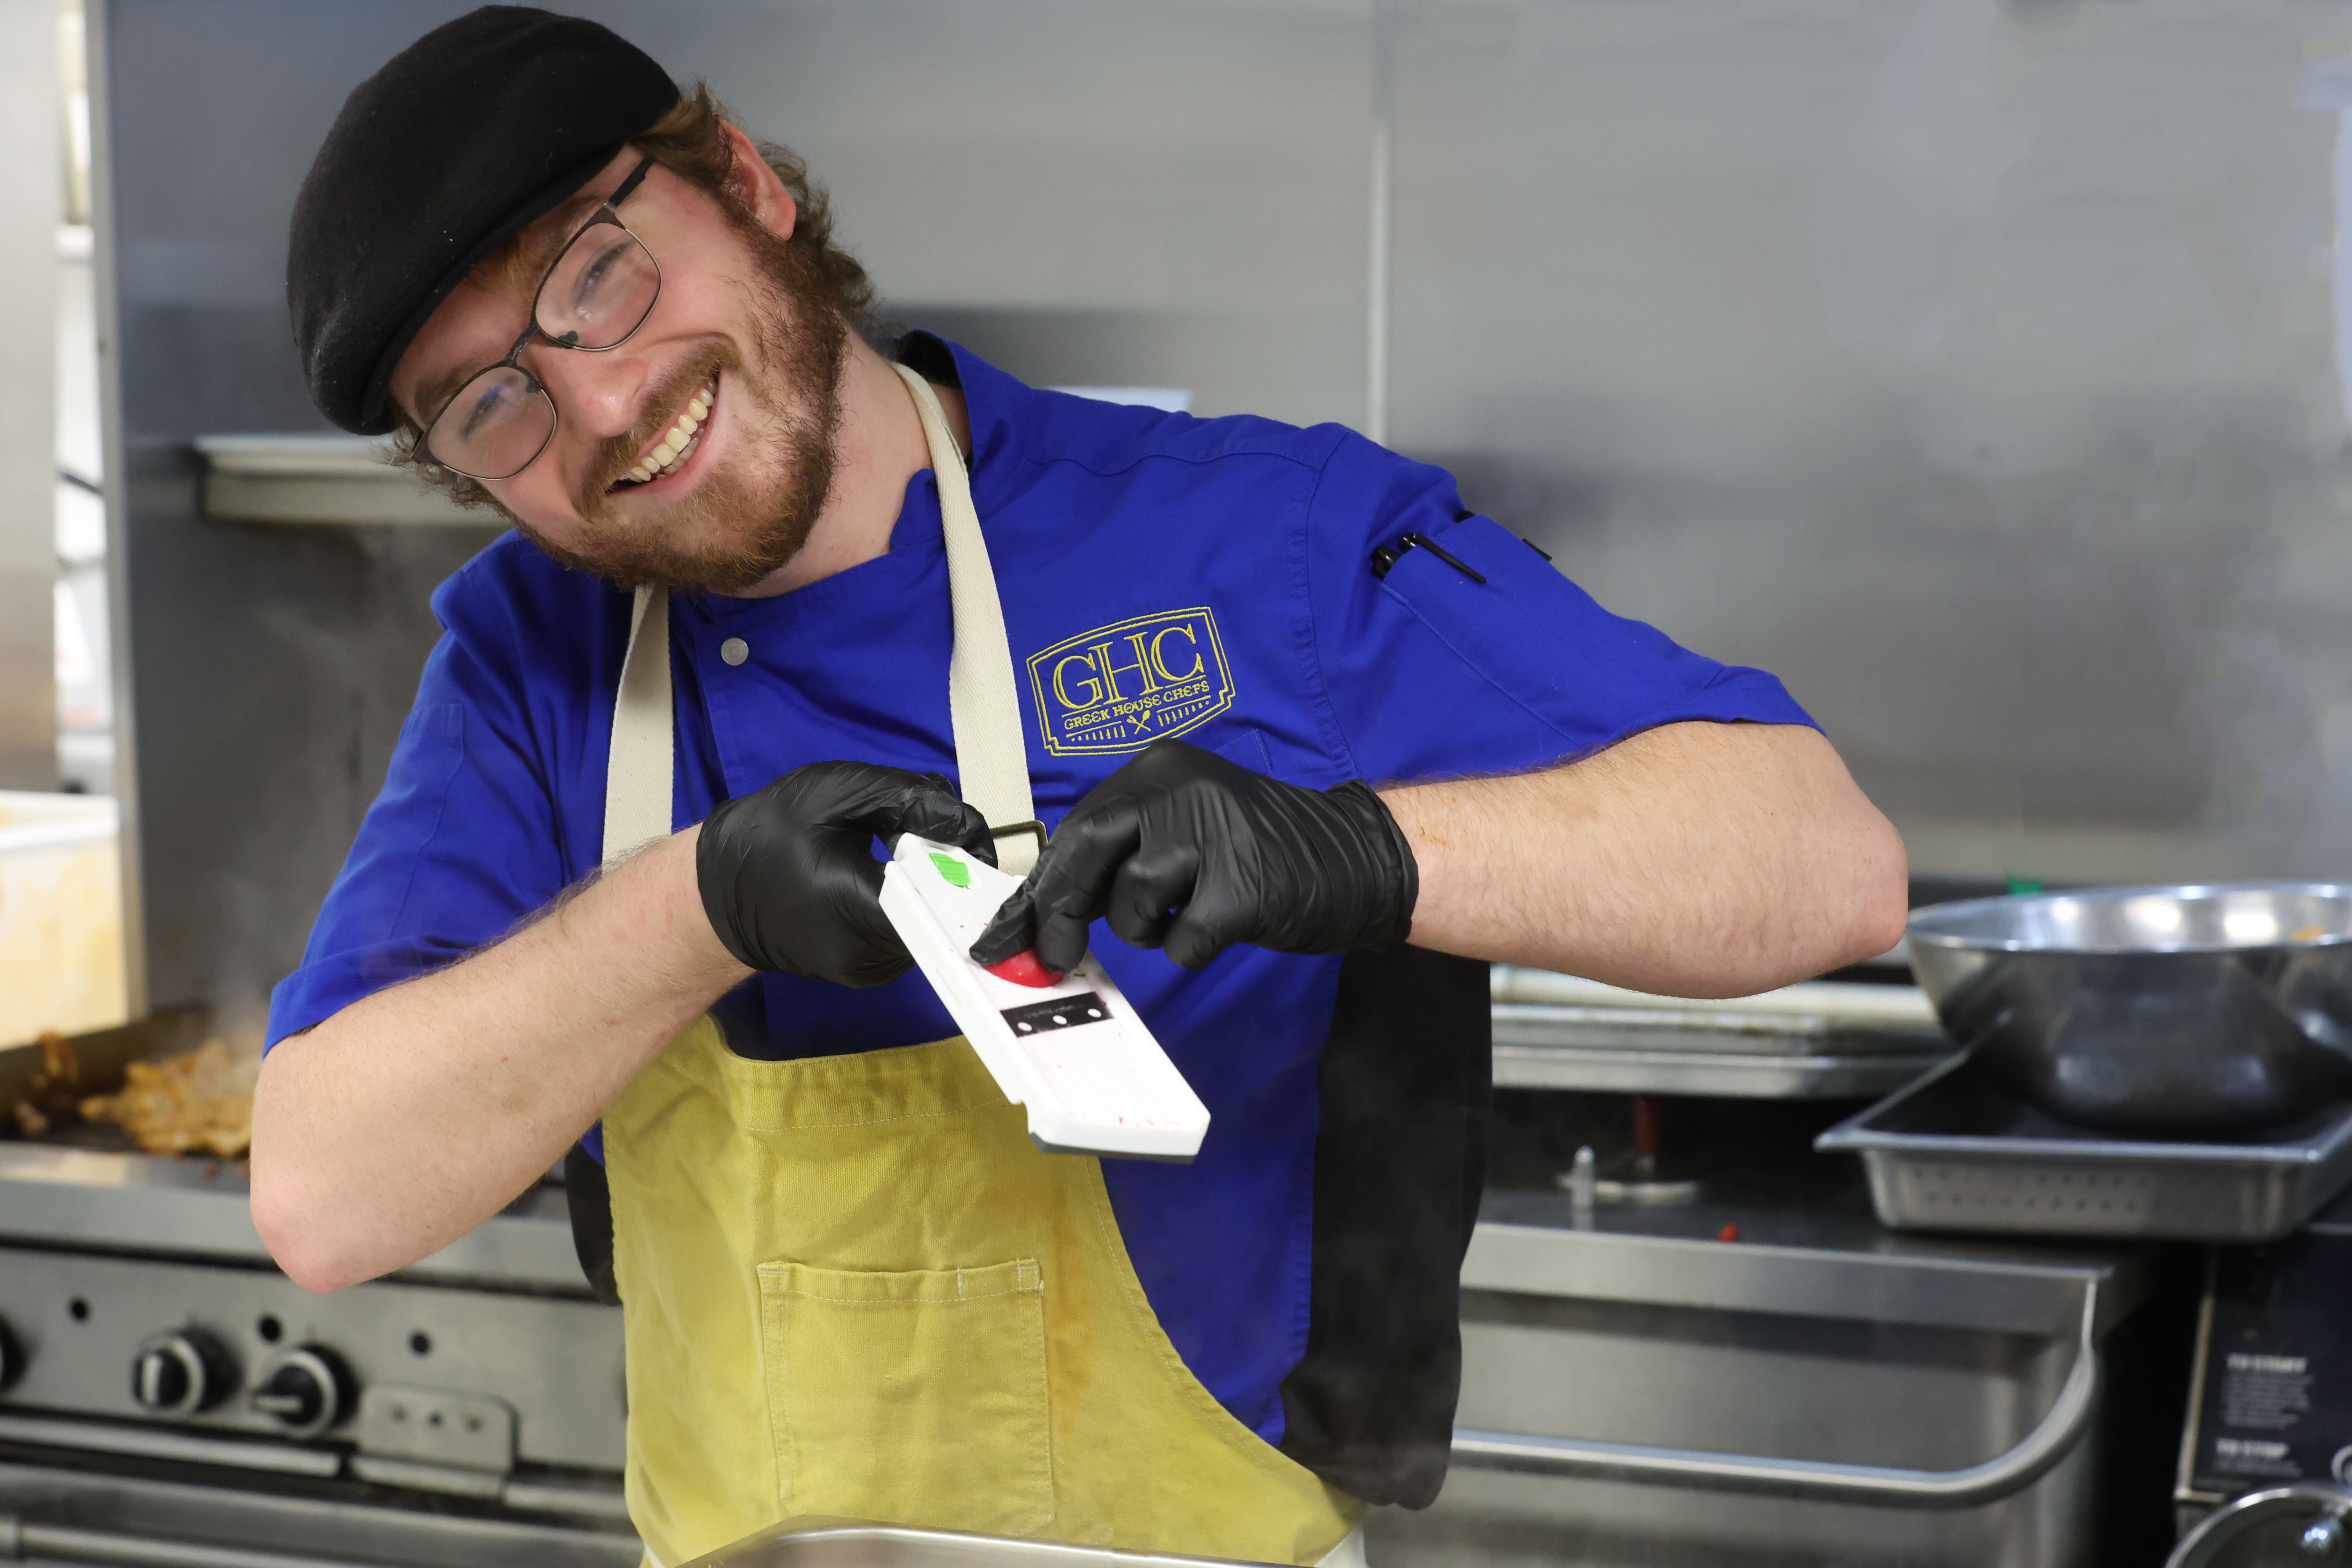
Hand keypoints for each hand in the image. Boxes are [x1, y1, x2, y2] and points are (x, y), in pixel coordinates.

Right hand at [697, 762, 993, 985]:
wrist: (718, 891)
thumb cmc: (769, 836)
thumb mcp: (834, 792)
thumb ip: (904, 798)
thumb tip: (963, 821)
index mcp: (857, 910)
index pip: (940, 896)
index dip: (960, 859)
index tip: (955, 830)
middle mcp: (868, 956)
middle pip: (942, 914)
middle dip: (946, 870)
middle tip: (926, 834)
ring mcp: (868, 972)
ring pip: (931, 927)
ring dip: (930, 889)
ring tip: (901, 855)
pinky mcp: (867, 973)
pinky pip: (912, 937)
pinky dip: (913, 906)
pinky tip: (890, 879)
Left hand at [968, 739, 1417, 974]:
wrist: (1354, 855)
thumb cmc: (1257, 849)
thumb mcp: (1184, 827)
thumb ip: (1121, 853)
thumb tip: (1044, 910)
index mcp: (1158, 769)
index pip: (1076, 829)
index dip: (1035, 888)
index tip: (1001, 934)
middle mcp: (1180, 788)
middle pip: (1087, 853)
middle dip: (1058, 913)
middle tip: (1053, 958)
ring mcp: (1214, 833)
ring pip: (1133, 903)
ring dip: (1148, 928)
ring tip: (1187, 914)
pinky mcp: (1244, 886)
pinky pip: (1184, 941)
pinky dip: (1191, 948)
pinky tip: (1220, 926)